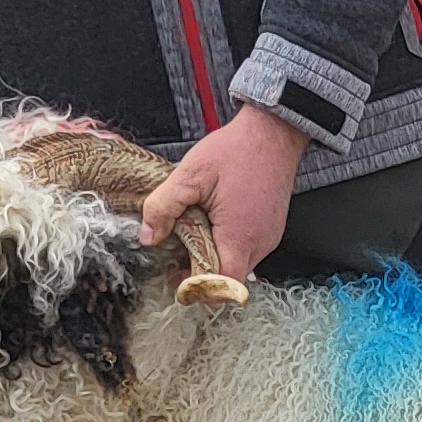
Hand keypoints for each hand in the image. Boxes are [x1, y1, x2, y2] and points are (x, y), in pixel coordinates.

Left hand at [138, 101, 308, 283]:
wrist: (273, 132)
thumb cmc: (237, 150)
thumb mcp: (190, 174)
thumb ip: (163, 207)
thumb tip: (148, 236)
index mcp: (239, 236)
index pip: (221, 286)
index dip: (196, 288)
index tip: (175, 278)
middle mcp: (260, 243)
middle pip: (228, 279)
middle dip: (200, 273)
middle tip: (175, 257)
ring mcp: (269, 237)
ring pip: (238, 266)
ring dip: (214, 258)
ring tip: (193, 235)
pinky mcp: (271, 228)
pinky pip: (247, 250)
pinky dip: (227, 246)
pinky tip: (212, 224)